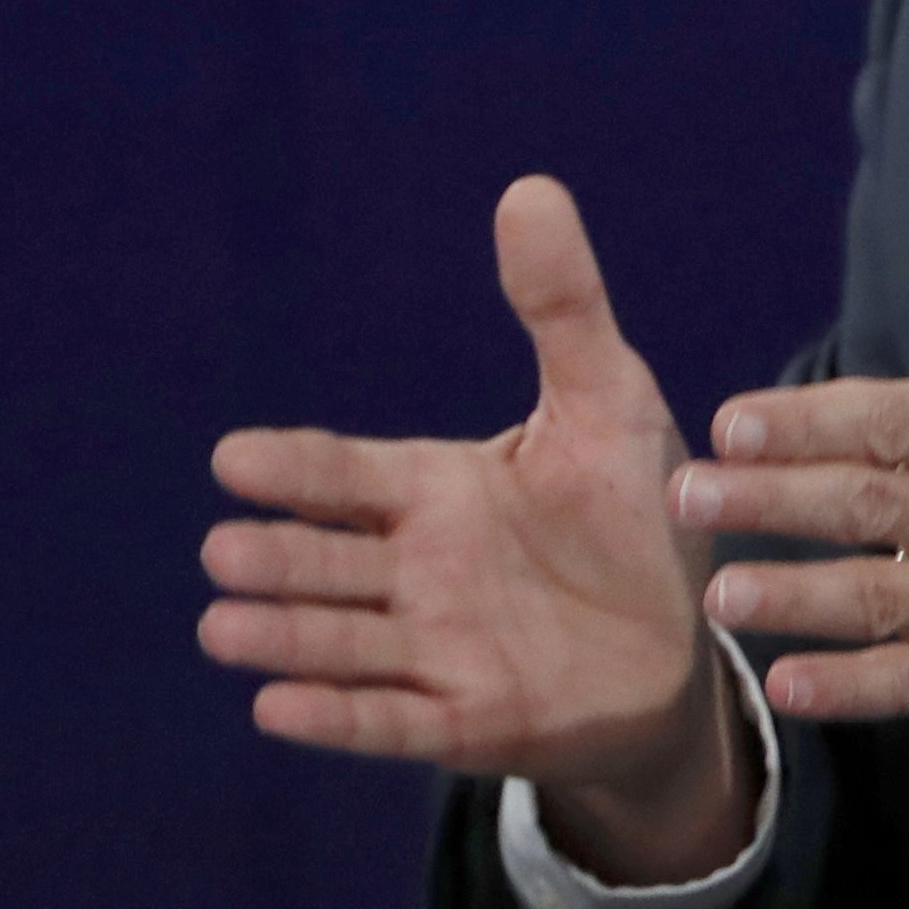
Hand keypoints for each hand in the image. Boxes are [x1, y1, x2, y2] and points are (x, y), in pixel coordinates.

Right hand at [197, 176, 754, 881]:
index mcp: (440, 491)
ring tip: (222, 626)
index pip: (350, 475)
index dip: (297, 468)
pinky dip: (338, 716)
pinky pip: (393, 721)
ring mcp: (439, 650)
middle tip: (222, 549)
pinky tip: (277, 710)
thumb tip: (529, 186)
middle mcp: (423, 571)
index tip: (233, 457)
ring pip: (346, 641)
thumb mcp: (609, 399)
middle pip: (332, 562)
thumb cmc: (634, 514)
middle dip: (280, 557)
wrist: (687, 640)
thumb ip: (562, 306)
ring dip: (287, 636)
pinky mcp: (471, 719)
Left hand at [675, 90, 908, 738]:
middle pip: (868, 504)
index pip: (893, 419)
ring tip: (721, 597)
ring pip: (883, 598)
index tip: (729, 421)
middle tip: (685, 499)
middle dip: (773, 502)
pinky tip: (794, 687)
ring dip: (798, 599)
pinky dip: (860, 688)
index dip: (810, 422)